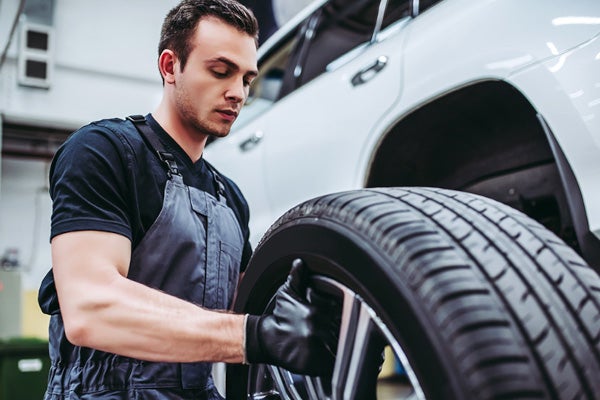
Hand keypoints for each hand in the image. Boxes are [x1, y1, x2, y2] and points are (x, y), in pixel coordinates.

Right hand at [245, 260, 339, 376]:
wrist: (264, 339)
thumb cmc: (278, 317)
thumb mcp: (287, 294)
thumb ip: (296, 277)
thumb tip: (299, 263)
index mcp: (315, 312)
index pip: (339, 314)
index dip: (341, 317)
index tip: (341, 320)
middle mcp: (317, 329)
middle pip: (341, 330)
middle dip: (342, 331)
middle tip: (338, 333)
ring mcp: (316, 347)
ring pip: (339, 347)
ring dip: (340, 347)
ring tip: (336, 345)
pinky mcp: (313, 363)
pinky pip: (332, 363)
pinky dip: (334, 362)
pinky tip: (330, 356)